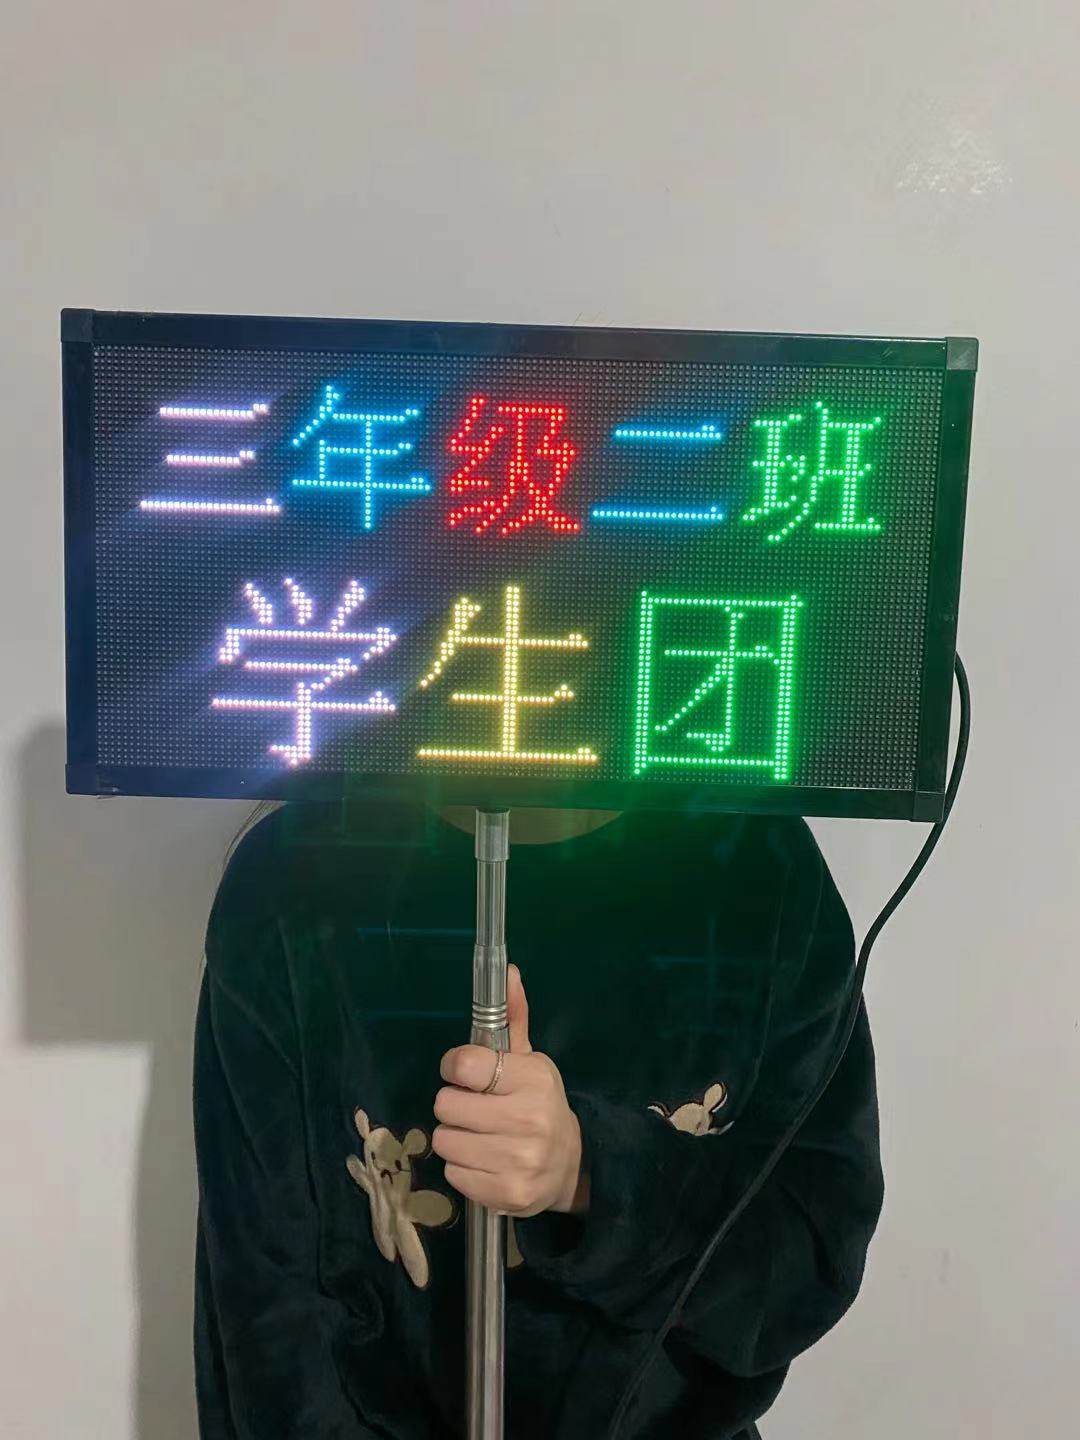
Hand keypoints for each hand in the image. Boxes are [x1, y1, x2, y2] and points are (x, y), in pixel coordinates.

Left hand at [433, 964, 588, 1217]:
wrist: (570, 1164)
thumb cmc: (539, 1104)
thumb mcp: (531, 1060)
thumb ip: (513, 1018)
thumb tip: (509, 972)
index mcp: (533, 1079)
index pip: (464, 1066)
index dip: (455, 1068)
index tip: (465, 1073)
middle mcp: (528, 1120)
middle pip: (445, 1106)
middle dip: (454, 1105)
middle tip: (476, 1108)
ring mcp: (517, 1160)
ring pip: (444, 1141)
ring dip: (456, 1137)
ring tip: (480, 1135)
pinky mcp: (506, 1194)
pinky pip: (453, 1173)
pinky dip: (463, 1167)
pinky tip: (485, 1161)